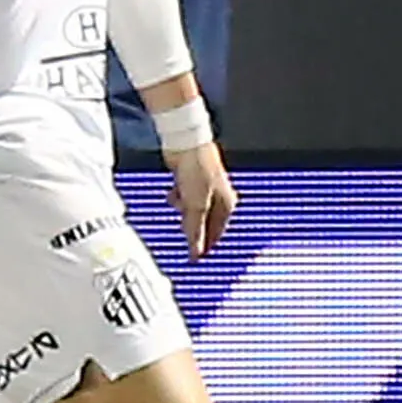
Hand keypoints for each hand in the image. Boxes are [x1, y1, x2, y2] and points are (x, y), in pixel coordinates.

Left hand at [168, 140, 236, 259]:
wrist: (186, 143)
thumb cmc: (197, 168)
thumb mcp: (195, 205)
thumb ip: (195, 231)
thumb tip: (196, 254)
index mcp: (227, 205)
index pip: (216, 235)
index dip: (203, 247)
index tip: (192, 259)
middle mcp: (219, 199)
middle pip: (203, 224)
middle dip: (190, 225)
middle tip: (180, 225)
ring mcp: (206, 189)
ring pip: (191, 211)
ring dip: (182, 210)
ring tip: (176, 198)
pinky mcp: (193, 182)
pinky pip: (184, 199)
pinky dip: (177, 198)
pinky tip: (174, 191)